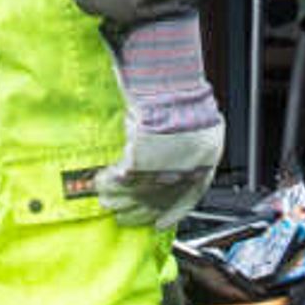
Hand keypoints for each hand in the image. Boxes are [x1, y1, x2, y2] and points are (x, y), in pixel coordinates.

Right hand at [99, 15, 224, 227]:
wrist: (170, 82)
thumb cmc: (183, 94)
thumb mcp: (198, 124)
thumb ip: (187, 144)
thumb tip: (171, 155)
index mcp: (204, 163)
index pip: (188, 199)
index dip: (172, 213)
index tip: (161, 223)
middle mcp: (185, 171)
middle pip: (158, 202)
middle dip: (139, 212)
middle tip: (126, 218)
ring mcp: (162, 168)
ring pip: (136, 195)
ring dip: (119, 202)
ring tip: (107, 204)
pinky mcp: (139, 161)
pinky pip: (120, 180)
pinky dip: (109, 184)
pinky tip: (101, 184)